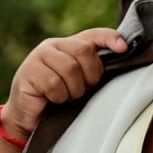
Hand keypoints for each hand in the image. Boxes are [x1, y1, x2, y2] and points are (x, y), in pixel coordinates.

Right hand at [0, 27, 127, 141]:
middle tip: (83, 89)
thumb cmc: (58, 98)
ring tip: (67, 96)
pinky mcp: (28, 71)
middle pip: (84, 50)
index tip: (124, 48)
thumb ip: (93, 69)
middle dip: (90, 74)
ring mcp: (38, 56)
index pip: (93, 35)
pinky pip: (54, 83)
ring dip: (74, 90)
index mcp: (69, 45)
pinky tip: (53, 99)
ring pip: (70, 68)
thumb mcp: (80, 82)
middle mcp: (53, 45)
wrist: (28, 117)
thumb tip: (121, 56)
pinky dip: (59, 97)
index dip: (110, 38)